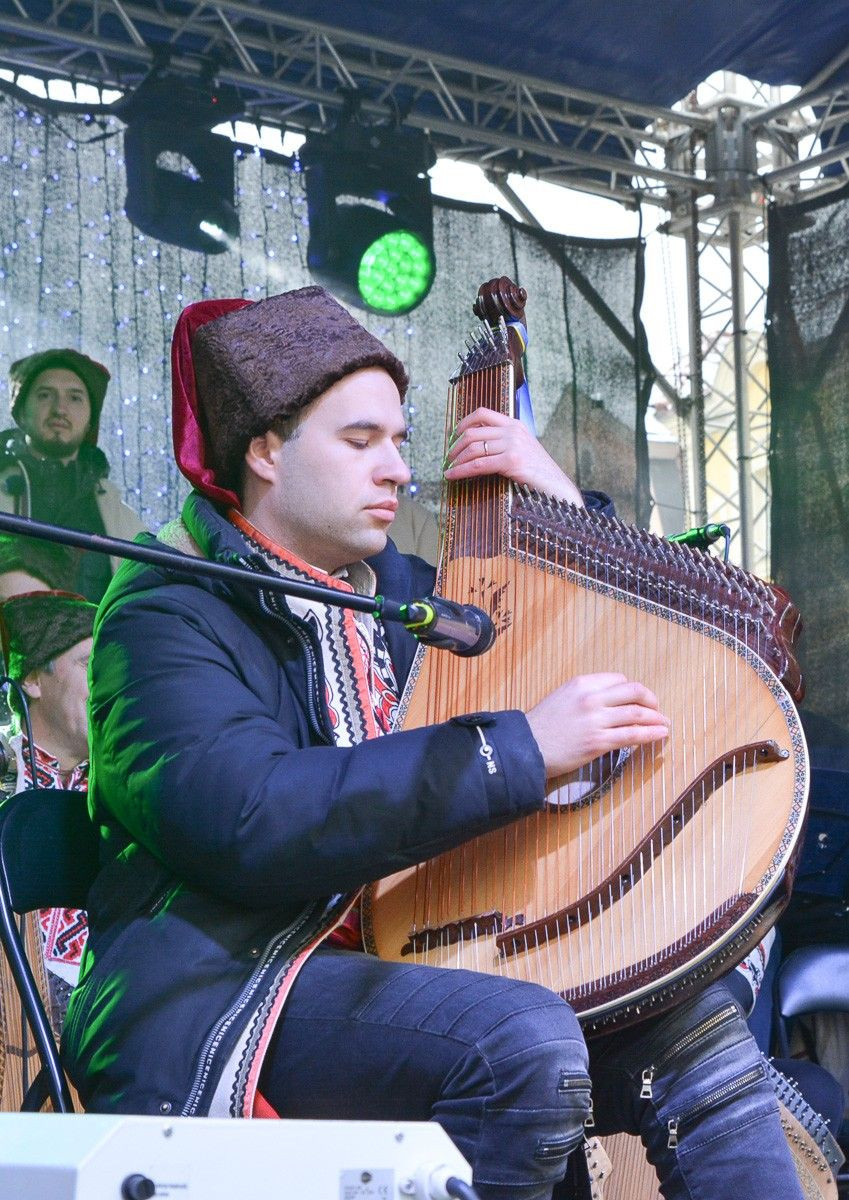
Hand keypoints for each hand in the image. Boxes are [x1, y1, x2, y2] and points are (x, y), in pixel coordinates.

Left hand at [443, 408, 582, 505]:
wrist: (558, 487)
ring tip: (448, 469)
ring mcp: (513, 445)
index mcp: (515, 424)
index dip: (462, 424)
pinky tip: (452, 476)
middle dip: (455, 446)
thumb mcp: (523, 449)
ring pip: (473, 448)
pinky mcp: (511, 461)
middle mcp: (513, 431)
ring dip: (455, 460)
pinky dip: (461, 471)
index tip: (453, 437)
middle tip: (448, 458)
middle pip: (473, 432)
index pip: (482, 414)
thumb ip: (505, 443)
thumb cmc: (539, 473)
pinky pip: (478, 464)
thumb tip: (478, 447)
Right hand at [525, 673, 668, 778]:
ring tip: (665, 724)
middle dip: (652, 700)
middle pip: (634, 692)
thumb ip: (585, 696)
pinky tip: (660, 735)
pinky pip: (633, 735)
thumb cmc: (541, 725)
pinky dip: (651, 734)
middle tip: (658, 710)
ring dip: (656, 719)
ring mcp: (596, 720)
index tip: (639, 699)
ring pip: (637, 714)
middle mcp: (591, 698)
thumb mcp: (561, 698)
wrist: (526, 748)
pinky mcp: (598, 741)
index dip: (634, 690)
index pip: (619, 680)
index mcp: (582, 683)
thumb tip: (609, 703)